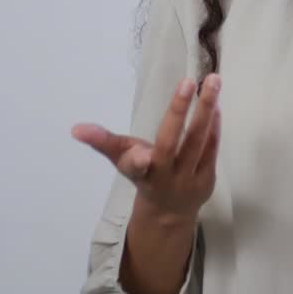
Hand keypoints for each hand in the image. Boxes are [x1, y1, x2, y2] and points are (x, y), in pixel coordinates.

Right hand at [72, 73, 221, 219]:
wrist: (169, 212)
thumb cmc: (144, 175)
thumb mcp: (121, 159)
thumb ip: (103, 142)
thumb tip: (76, 128)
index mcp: (139, 172)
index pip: (133, 166)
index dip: (135, 160)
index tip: (140, 153)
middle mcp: (163, 176)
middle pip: (171, 144)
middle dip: (178, 112)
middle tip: (188, 81)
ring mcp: (187, 178)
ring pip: (197, 142)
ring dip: (206, 110)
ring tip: (213, 81)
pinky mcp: (208, 178)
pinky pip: (212, 148)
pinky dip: (214, 125)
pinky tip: (216, 102)